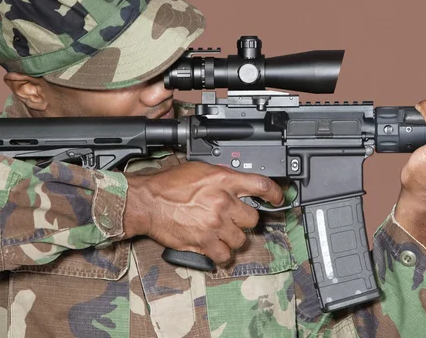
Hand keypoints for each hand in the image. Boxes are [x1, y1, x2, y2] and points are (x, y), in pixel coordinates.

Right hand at [122, 162, 284, 264]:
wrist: (147, 201)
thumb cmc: (168, 185)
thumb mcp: (199, 170)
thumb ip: (222, 178)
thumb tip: (237, 184)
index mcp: (223, 180)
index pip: (261, 185)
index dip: (275, 193)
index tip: (278, 198)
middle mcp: (223, 201)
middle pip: (253, 218)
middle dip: (244, 220)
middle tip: (234, 219)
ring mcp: (215, 223)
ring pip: (240, 239)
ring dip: (233, 238)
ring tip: (221, 233)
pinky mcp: (205, 241)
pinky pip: (225, 255)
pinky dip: (222, 254)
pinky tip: (215, 247)